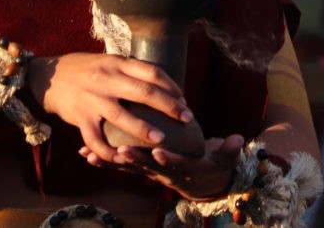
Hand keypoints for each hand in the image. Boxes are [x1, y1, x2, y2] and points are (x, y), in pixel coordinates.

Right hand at [27, 53, 193, 161]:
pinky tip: (122, 158)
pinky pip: (95, 138)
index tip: (184, 99)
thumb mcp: (109, 61)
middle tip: (187, 118)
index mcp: (117, 62)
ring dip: (143, 129)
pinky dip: (108, 151)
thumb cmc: (87, 70)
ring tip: (161, 140)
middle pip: (143, 91)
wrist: (50, 76)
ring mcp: (92, 98)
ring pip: (121, 116)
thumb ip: (131, 70)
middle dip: (169, 106)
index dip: (171, 86)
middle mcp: (106, 78)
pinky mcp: (80, 116)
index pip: (152, 72)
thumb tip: (162, 82)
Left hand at [81, 134, 244, 199]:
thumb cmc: (213, 166)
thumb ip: (230, 151)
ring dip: (110, 161)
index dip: (169, 160)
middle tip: (120, 151)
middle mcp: (163, 174)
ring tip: (91, 155)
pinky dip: (103, 159)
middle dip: (133, 160)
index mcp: (184, 169)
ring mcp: (149, 172)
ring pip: (128, 167)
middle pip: (146, 167)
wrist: (201, 182)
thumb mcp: (224, 160)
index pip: (176, 165)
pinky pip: (119, 165)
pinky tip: (85, 154)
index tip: (161, 153)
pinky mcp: (140, 168)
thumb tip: (239, 140)